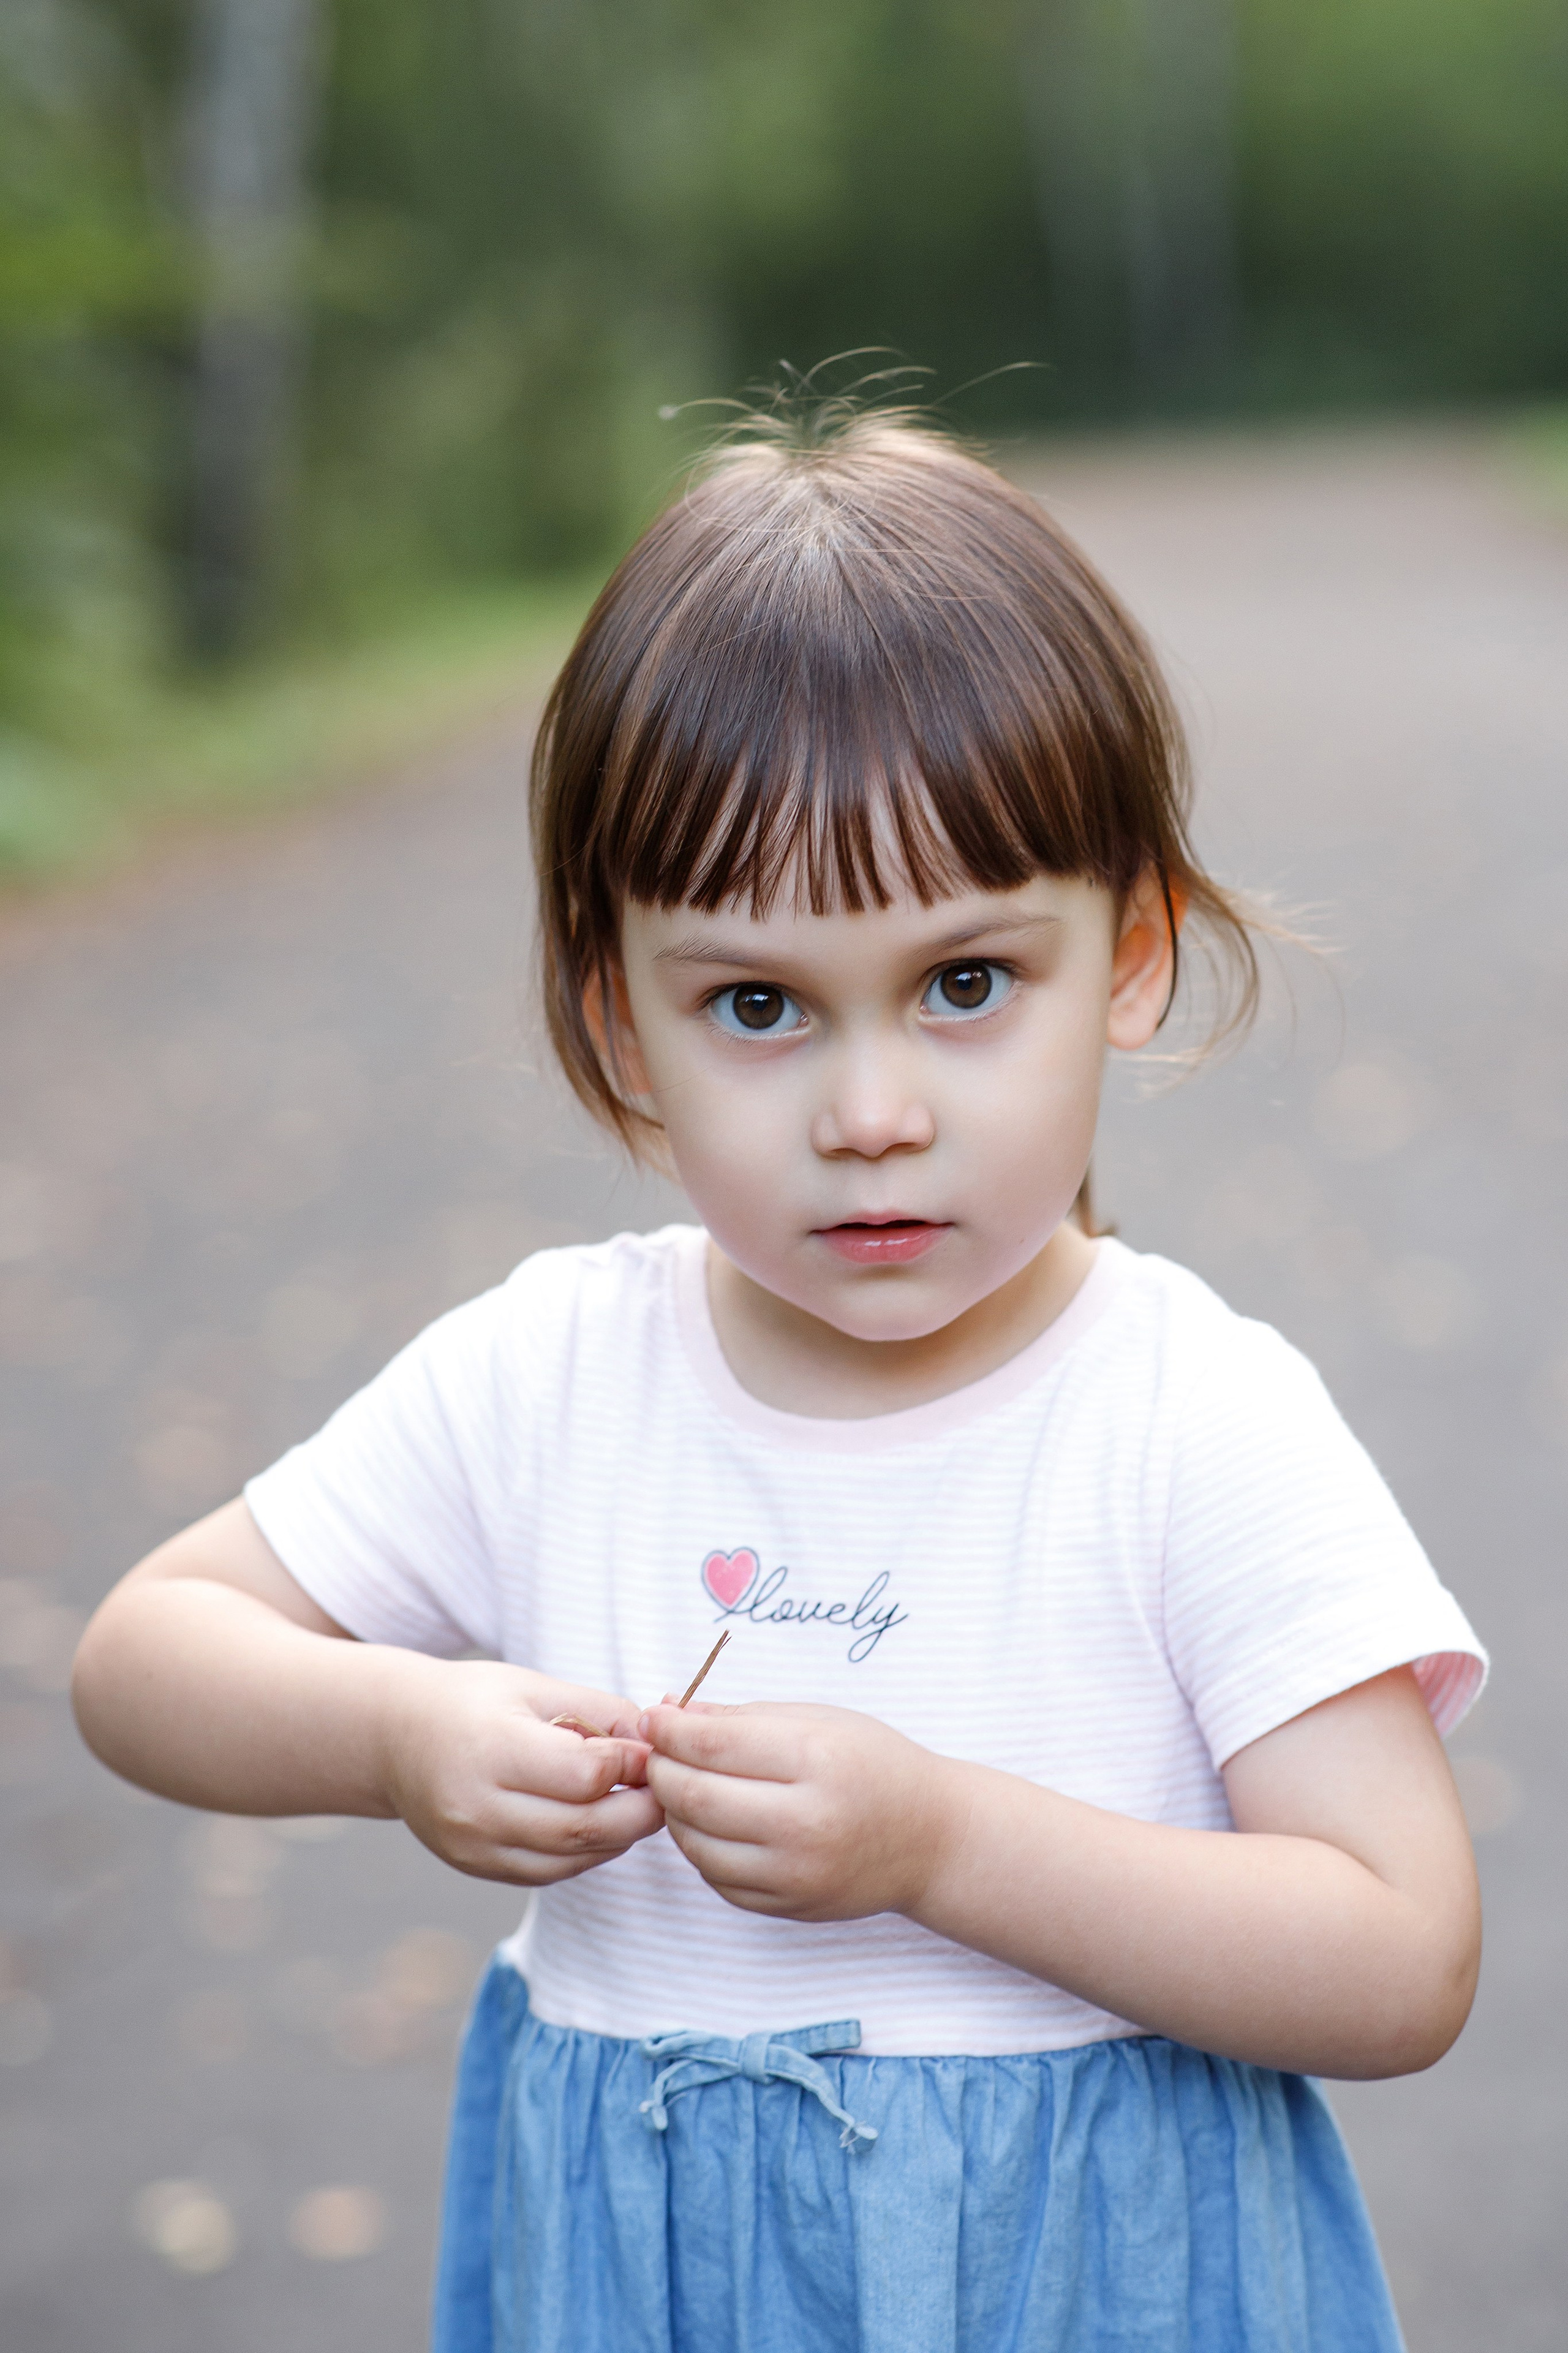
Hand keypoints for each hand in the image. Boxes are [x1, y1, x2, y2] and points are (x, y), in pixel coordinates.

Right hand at [379, 1657, 661, 1886]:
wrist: (395, 1738)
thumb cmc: (472, 1702)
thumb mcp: (535, 1686)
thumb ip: (599, 1712)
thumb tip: (655, 1742)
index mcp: (492, 1750)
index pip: (584, 1775)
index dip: (632, 1764)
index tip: (654, 1749)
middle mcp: (478, 1807)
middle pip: (584, 1826)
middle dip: (640, 1810)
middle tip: (667, 1787)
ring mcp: (475, 1847)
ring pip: (572, 1857)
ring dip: (619, 1835)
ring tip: (638, 1802)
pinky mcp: (478, 1868)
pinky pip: (550, 1872)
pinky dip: (586, 1851)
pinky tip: (600, 1823)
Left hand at [640, 1700, 956, 1921]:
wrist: (930, 1839)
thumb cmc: (874, 1765)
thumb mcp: (818, 1720)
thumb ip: (741, 1717)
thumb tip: (669, 1710)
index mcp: (815, 1760)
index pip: (713, 1744)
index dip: (669, 1728)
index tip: (653, 1715)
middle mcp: (804, 1822)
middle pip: (695, 1796)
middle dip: (661, 1769)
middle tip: (656, 1751)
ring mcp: (795, 1873)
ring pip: (696, 1843)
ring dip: (674, 1810)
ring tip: (685, 1785)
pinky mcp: (787, 1907)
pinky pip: (717, 1877)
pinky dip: (702, 1847)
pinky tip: (714, 1823)